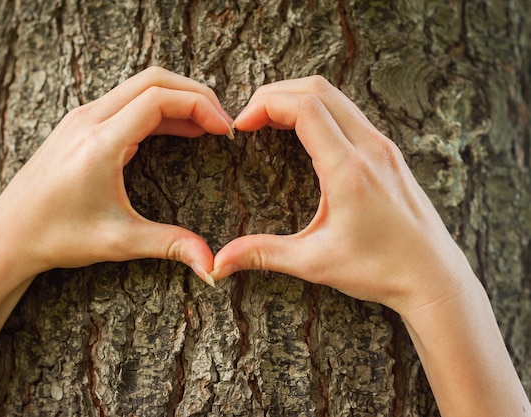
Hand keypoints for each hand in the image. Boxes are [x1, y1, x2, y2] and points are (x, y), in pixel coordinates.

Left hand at [0, 66, 231, 285]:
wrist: (8, 235)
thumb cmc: (57, 237)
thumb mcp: (119, 242)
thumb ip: (170, 245)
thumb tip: (211, 266)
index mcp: (100, 143)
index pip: (159, 99)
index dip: (200, 107)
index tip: (225, 129)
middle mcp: (88, 120)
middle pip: (152, 80)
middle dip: (194, 93)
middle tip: (221, 119)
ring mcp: (81, 118)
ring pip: (138, 87)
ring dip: (175, 98)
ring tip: (205, 125)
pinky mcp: (78, 124)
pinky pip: (124, 101)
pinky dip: (156, 107)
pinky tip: (174, 129)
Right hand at [211, 76, 473, 315]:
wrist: (433, 276)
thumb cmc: (380, 270)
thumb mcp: (314, 262)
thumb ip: (262, 254)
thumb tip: (218, 263)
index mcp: (349, 170)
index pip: (304, 108)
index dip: (264, 106)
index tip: (240, 126)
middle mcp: (370, 149)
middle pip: (318, 89)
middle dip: (275, 94)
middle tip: (249, 117)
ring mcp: (383, 147)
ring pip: (336, 97)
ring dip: (298, 97)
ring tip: (269, 120)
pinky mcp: (388, 153)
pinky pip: (350, 112)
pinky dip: (319, 109)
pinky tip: (303, 133)